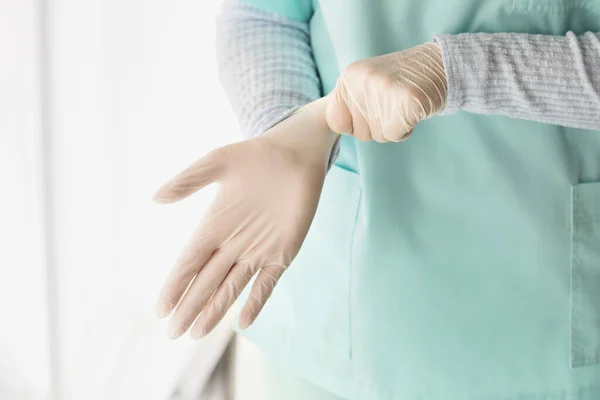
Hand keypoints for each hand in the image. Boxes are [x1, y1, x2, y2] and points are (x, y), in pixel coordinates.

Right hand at [154, 97, 336, 339]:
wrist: (296, 154)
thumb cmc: (256, 155)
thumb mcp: (218, 162)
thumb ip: (189, 180)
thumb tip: (155, 198)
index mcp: (213, 225)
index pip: (189, 263)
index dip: (175, 286)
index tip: (160, 310)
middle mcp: (232, 243)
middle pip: (206, 282)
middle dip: (189, 307)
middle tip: (172, 333)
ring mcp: (258, 250)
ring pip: (231, 288)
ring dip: (214, 310)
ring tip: (196, 334)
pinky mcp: (283, 253)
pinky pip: (267, 283)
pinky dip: (256, 302)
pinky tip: (242, 322)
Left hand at [326, 42, 446, 142]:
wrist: (439, 65)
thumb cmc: (400, 81)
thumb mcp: (366, 83)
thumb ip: (349, 101)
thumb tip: (335, 125)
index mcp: (348, 76)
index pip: (336, 121)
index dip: (354, 125)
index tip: (370, 112)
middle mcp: (361, 81)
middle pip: (360, 133)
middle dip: (377, 127)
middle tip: (392, 105)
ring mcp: (383, 90)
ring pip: (378, 136)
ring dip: (393, 128)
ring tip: (402, 106)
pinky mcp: (405, 101)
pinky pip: (394, 135)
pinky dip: (405, 130)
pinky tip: (412, 111)